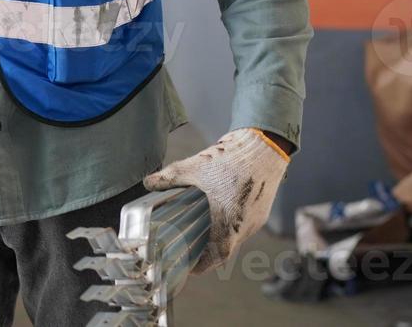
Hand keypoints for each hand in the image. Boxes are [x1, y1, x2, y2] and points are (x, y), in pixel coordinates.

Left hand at [142, 128, 289, 273]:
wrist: (263, 146)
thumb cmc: (230, 159)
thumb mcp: (192, 167)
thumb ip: (167, 178)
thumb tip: (147, 183)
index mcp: (227, 224)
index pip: (215, 258)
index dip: (200, 265)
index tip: (188, 265)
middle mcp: (244, 228)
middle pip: (225, 250)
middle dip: (207, 252)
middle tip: (192, 247)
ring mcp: (255, 220)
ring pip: (236, 238)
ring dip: (220, 237)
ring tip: (203, 230)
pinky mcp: (261, 211)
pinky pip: (244, 226)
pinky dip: (232, 225)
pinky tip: (221, 213)